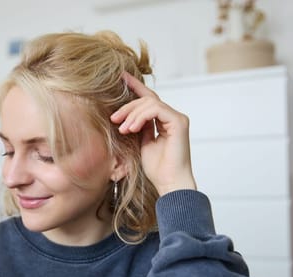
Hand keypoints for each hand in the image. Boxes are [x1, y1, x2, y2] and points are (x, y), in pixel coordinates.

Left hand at [110, 72, 196, 194]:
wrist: (169, 183)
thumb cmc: (158, 169)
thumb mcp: (143, 144)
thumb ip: (140, 128)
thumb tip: (128, 117)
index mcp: (165, 121)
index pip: (149, 99)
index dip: (135, 86)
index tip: (121, 77)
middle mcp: (173, 117)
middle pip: (147, 100)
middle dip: (127, 107)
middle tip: (114, 118)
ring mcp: (177, 118)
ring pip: (150, 103)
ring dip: (132, 114)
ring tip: (122, 129)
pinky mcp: (178, 122)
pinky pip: (156, 109)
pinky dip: (141, 117)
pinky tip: (132, 128)